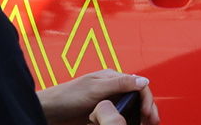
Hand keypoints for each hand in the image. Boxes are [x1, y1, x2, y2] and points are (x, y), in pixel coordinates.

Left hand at [36, 69, 158, 124]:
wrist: (48, 112)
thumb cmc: (67, 96)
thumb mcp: (95, 88)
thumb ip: (120, 83)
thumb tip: (144, 80)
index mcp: (114, 79)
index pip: (140, 86)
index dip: (148, 100)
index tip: (149, 113)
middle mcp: (114, 90)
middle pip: (139, 99)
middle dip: (148, 111)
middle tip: (152, 123)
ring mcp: (109, 103)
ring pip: (132, 110)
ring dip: (139, 118)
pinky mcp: (102, 116)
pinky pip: (120, 119)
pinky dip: (127, 123)